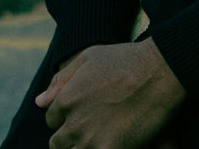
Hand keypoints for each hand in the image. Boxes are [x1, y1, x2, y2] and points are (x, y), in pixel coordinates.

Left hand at [36, 40, 185, 148]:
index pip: (51, 120)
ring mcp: (90, 140)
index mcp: (65, 99)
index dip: (65, 118)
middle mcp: (73, 123)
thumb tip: (39, 101)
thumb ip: (61, 80)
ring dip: (82, 147)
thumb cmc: (126, 60)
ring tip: (98, 139)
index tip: (82, 115)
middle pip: (58, 144)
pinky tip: (111, 144)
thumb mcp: (88, 58)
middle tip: (90, 131)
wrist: (159, 72)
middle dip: (69, 139)